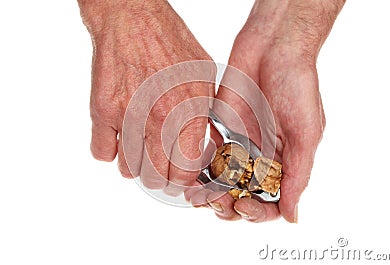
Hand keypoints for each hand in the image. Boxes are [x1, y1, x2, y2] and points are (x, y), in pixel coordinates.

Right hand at [78, 0, 213, 194]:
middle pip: (155, 178)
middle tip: (161, 165)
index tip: (182, 174)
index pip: (185, 172)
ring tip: (141, 146)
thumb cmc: (171, 43)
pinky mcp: (101, 110)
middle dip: (160, 177)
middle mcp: (159, 119)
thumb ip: (206, 115)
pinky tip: (119, 136)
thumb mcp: (205, 77)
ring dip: (136, 164)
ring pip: (128, 170)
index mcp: (190, 112)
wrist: (132, 17)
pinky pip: (101, 152)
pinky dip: (110, 150)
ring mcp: (128, 116)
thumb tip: (203, 145)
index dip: (184, 179)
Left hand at [186, 0, 344, 221]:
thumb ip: (298, 175)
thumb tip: (292, 217)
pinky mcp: (221, 129)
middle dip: (231, 207)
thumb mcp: (307, 133)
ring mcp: (240, 144)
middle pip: (244, 196)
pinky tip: (193, 178)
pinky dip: (200, 172)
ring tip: (202, 198)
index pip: (271, 201)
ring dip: (212, 195)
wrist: (273, 47)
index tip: (244, 207)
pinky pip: (208, 157)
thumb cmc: (297, 86)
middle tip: (221, 204)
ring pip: (223, 183)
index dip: (259, 212)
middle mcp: (261, 158)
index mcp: (285, 162)